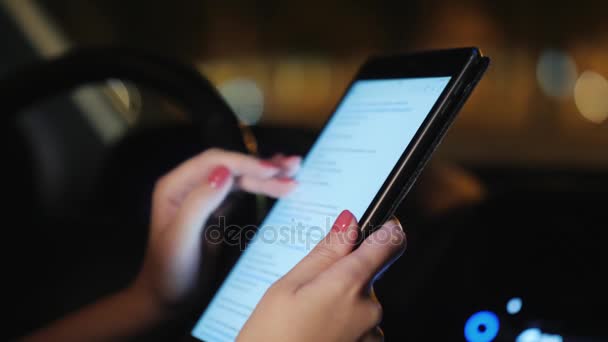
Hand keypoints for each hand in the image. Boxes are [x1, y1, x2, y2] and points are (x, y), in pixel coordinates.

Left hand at [132, 148, 300, 310]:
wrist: (166, 299)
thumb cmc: (169, 272)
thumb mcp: (182, 239)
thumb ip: (200, 203)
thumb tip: (225, 172)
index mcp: (175, 186)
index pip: (214, 163)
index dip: (245, 163)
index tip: (273, 170)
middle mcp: (189, 185)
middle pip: (231, 167)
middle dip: (262, 167)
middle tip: (293, 168)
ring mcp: (203, 196)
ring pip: (239, 177)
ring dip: (266, 174)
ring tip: (294, 169)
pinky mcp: (215, 210)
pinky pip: (240, 191)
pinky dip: (260, 186)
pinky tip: (277, 181)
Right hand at [238, 210, 405, 341]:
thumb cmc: (270, 338)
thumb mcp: (287, 287)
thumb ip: (325, 253)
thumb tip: (349, 222)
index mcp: (349, 285)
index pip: (388, 243)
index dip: (387, 229)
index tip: (383, 224)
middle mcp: (369, 310)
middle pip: (367, 275)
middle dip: (343, 276)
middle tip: (308, 292)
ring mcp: (372, 335)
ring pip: (361, 302)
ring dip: (341, 303)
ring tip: (306, 320)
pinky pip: (360, 327)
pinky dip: (342, 326)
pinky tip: (315, 334)